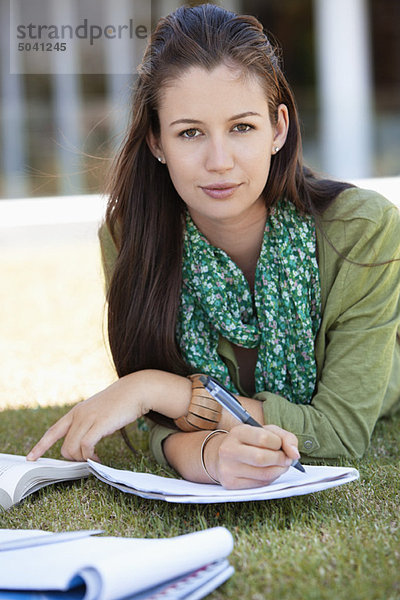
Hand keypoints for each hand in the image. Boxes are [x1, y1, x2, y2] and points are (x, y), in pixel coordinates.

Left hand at [27, 370, 191, 461]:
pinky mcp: (99, 424)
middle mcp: (79, 415)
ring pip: (72, 449)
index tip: (31, 457)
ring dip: (82, 459)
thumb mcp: (99, 411)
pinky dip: (90, 457)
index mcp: (76, 412)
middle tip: (87, 459)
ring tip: (94, 459)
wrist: (136, 390)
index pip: (53, 431)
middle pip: (63, 446)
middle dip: (73, 458)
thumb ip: (89, 423)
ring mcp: (88, 419)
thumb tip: (85, 442)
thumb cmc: (121, 402)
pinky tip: (97, 459)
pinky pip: (86, 447)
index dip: (41, 445)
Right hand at [206, 424, 300, 488]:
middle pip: (262, 458)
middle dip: (280, 459)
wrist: (223, 457)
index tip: (281, 445)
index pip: (264, 438)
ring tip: (280, 465)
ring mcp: (228, 468)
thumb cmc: (249, 442)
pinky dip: (270, 479)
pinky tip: (269, 472)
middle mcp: (229, 449)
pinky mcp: (231, 483)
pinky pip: (259, 484)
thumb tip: (295, 454)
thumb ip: (285, 437)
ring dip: (279, 471)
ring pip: (264, 474)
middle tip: (286, 459)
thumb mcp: (266, 431)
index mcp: (237, 432)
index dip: (279, 443)